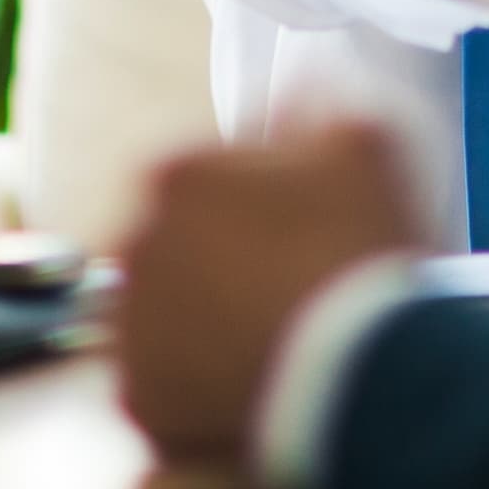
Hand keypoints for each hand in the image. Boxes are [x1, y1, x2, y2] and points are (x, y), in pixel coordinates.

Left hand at [113, 122, 423, 470]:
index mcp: (170, 170)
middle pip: (177, 239)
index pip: (205, 170)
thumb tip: (294, 87)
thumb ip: (316, 102)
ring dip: (204, 315)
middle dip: (221, 253)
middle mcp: (128, 244)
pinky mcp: (138, 402)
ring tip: (272, 331)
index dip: (257, 193)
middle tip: (286, 277)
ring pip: (165, 310)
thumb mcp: (363, 144)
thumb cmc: (361, 253)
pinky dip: (198, 380)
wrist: (360, 377)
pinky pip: (164, 380)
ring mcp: (125, 330)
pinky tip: (253, 375)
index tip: (296, 220)